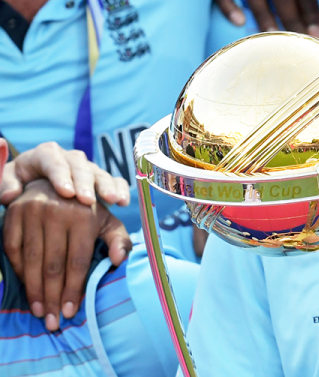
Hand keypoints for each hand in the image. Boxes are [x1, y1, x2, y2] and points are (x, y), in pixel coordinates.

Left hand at [0, 141, 129, 206]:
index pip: (52, 159)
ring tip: (112, 200)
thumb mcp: (8, 181)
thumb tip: (10, 195)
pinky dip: (120, 190)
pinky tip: (123, 203)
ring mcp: (87, 168)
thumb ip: (6, 184)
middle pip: (79, 166)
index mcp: (45, 154)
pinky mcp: (100, 180)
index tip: (65, 192)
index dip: (60, 175)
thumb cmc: (19, 184)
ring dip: (106, 186)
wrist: (35, 187)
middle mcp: (69, 158)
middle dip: (85, 183)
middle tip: (87, 201)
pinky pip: (114, 181)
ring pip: (99, 172)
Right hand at [3, 179, 131, 330]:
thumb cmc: (87, 209)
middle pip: (54, 266)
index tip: (71, 312)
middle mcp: (58, 213)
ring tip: (40, 313)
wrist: (56, 181)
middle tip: (53, 322)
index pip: (78, 262)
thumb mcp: (108, 220)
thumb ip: (119, 239)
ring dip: (34, 291)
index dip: (73, 290)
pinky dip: (19, 272)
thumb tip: (119, 260)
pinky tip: (26, 289)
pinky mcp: (13, 214)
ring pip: (33, 261)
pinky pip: (13, 249)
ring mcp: (33, 212)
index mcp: (84, 216)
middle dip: (53, 298)